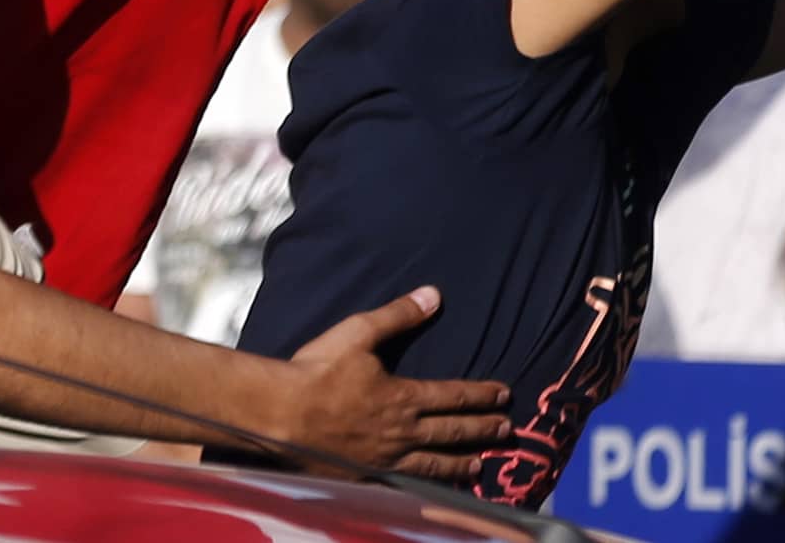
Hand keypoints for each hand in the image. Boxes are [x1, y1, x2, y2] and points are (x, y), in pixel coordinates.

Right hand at [276, 287, 505, 480]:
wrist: (277, 416)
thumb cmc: (316, 372)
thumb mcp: (359, 333)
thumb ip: (398, 315)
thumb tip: (434, 294)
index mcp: (403, 398)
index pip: (454, 397)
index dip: (482, 396)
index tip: (504, 395)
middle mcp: (400, 432)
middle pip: (451, 432)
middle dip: (482, 430)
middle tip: (507, 431)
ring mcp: (382, 459)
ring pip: (432, 464)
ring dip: (459, 463)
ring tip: (479, 467)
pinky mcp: (362, 476)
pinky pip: (401, 483)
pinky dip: (422, 487)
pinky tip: (429, 490)